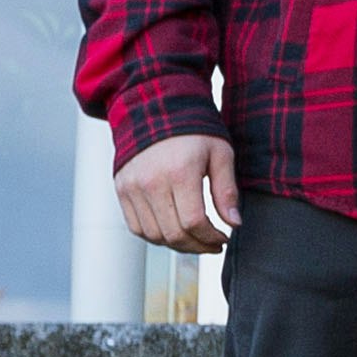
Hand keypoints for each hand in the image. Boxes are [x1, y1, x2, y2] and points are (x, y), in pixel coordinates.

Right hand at [114, 133, 235, 253]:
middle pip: (173, 234)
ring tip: (196, 240)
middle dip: (198, 246)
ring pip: (153, 235)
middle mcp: (151, 182)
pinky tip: (174, 232)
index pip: (193, 222)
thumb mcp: (220, 154)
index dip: (211, 237)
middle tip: (213, 244)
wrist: (155, 111)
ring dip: (177, 245)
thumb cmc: (194, 133)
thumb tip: (234, 223)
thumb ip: (227, 190)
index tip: (224, 238)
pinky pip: (136, 227)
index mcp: (179, 172)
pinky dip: (156, 237)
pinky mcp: (122, 190)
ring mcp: (132, 187)